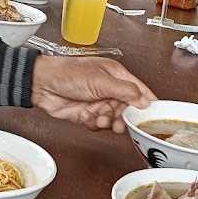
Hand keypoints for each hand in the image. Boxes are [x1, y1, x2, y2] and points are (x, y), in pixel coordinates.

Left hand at [31, 56, 155, 132]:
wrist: (42, 85)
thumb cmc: (68, 73)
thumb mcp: (102, 81)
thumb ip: (126, 91)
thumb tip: (144, 100)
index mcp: (116, 75)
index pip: (139, 89)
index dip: (147, 102)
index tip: (154, 115)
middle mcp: (109, 89)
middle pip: (127, 109)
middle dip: (124, 117)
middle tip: (120, 122)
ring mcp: (98, 102)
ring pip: (113, 119)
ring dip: (108, 121)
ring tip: (101, 119)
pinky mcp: (88, 114)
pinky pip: (99, 125)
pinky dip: (94, 123)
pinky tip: (87, 116)